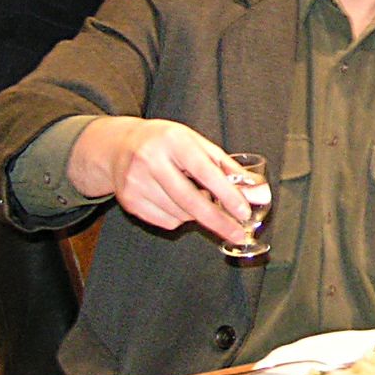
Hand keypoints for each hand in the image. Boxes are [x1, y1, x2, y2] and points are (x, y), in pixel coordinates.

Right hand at [67, 117, 249, 243]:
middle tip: (238, 233)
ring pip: (180, 213)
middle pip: (190, 200)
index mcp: (173, 141)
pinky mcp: (129, 201)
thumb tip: (255, 192)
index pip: (205, 171)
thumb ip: (226, 167)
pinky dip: (180, 217)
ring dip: (198, 214)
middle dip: (218, 221)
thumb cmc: (167, 142)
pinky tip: (176, 200)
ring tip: (197, 196)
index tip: (244, 211)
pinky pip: (166, 221)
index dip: (226, 194)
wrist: (119, 146)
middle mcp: (151, 160)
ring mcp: (136, 182)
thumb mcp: (197, 143)